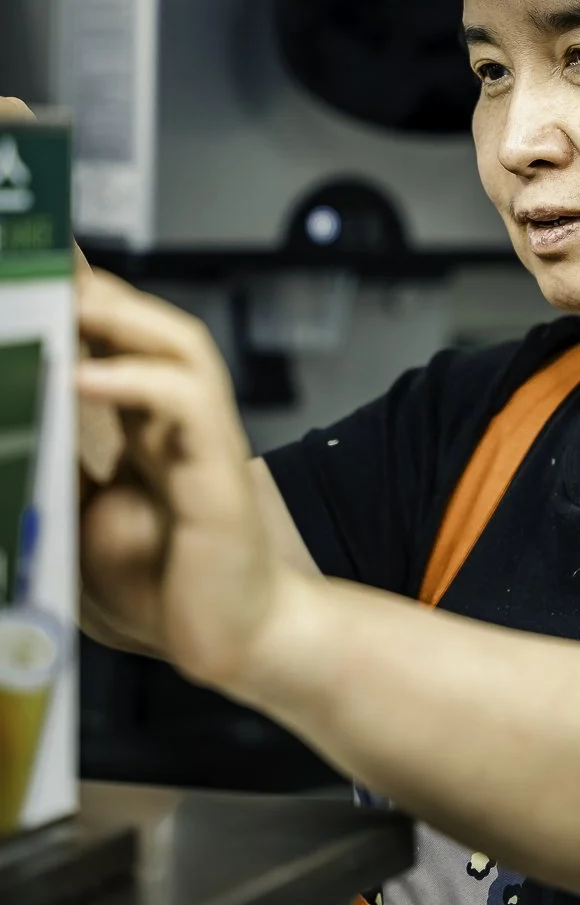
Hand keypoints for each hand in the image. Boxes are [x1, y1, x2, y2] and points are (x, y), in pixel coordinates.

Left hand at [77, 269, 279, 687]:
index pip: (110, 342)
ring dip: (121, 316)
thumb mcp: (77, 522)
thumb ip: (50, 473)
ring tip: (67, 299)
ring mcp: (203, 439)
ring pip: (179, 344)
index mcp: (140, 428)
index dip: (79, 297)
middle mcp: (175, 420)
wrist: (232, 644)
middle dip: (93, 289)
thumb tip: (14, 424)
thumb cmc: (161, 589)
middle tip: (44, 260)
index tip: (40, 260)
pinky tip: (88, 380)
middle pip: (145, 325)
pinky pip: (187, 404)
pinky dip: (138, 381)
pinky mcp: (219, 472)